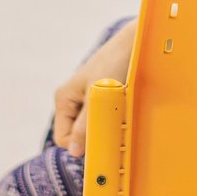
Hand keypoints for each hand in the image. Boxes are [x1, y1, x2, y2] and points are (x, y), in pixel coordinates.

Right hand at [52, 20, 135, 157]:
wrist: (134, 43)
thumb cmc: (115, 63)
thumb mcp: (98, 97)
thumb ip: (85, 126)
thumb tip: (74, 152)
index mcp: (63, 99)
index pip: (64, 139)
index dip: (81, 143)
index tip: (102, 136)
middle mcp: (70, 100)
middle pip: (77, 135)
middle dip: (94, 133)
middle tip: (113, 120)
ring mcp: (84, 99)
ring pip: (90, 127)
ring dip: (104, 125)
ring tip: (118, 108)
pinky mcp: (98, 98)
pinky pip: (100, 118)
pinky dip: (111, 118)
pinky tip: (121, 105)